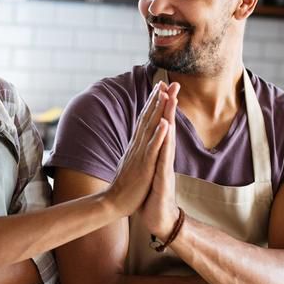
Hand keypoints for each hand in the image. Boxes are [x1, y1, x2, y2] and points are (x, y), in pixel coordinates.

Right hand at [104, 81, 178, 215]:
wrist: (114, 202)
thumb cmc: (125, 185)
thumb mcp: (132, 161)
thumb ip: (136, 148)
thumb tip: (137, 138)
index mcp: (136, 144)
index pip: (145, 118)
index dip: (153, 102)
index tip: (161, 86)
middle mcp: (138, 145)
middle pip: (149, 117)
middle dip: (159, 99)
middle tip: (168, 81)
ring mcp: (141, 154)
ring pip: (151, 128)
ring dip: (159, 110)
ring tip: (166, 93)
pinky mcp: (144, 166)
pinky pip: (152, 149)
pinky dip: (158, 136)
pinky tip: (165, 123)